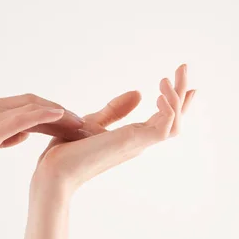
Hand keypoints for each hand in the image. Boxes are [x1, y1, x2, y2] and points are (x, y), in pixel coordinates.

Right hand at [0, 94, 91, 185]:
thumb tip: (23, 133)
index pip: (27, 105)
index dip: (52, 112)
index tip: (72, 123)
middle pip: (35, 103)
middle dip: (62, 112)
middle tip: (85, 124)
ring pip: (33, 107)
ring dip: (61, 114)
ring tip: (83, 124)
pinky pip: (22, 117)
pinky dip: (45, 114)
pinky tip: (64, 117)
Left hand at [30, 64, 194, 202]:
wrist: (52, 172)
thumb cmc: (67, 153)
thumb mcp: (92, 122)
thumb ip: (115, 110)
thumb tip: (138, 92)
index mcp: (132, 138)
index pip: (164, 120)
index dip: (177, 102)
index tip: (186, 82)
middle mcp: (139, 142)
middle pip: (175, 119)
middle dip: (182, 93)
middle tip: (183, 66)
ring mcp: (137, 144)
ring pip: (175, 124)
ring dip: (177, 98)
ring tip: (167, 76)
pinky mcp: (132, 143)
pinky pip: (163, 128)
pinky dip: (168, 110)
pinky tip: (161, 94)